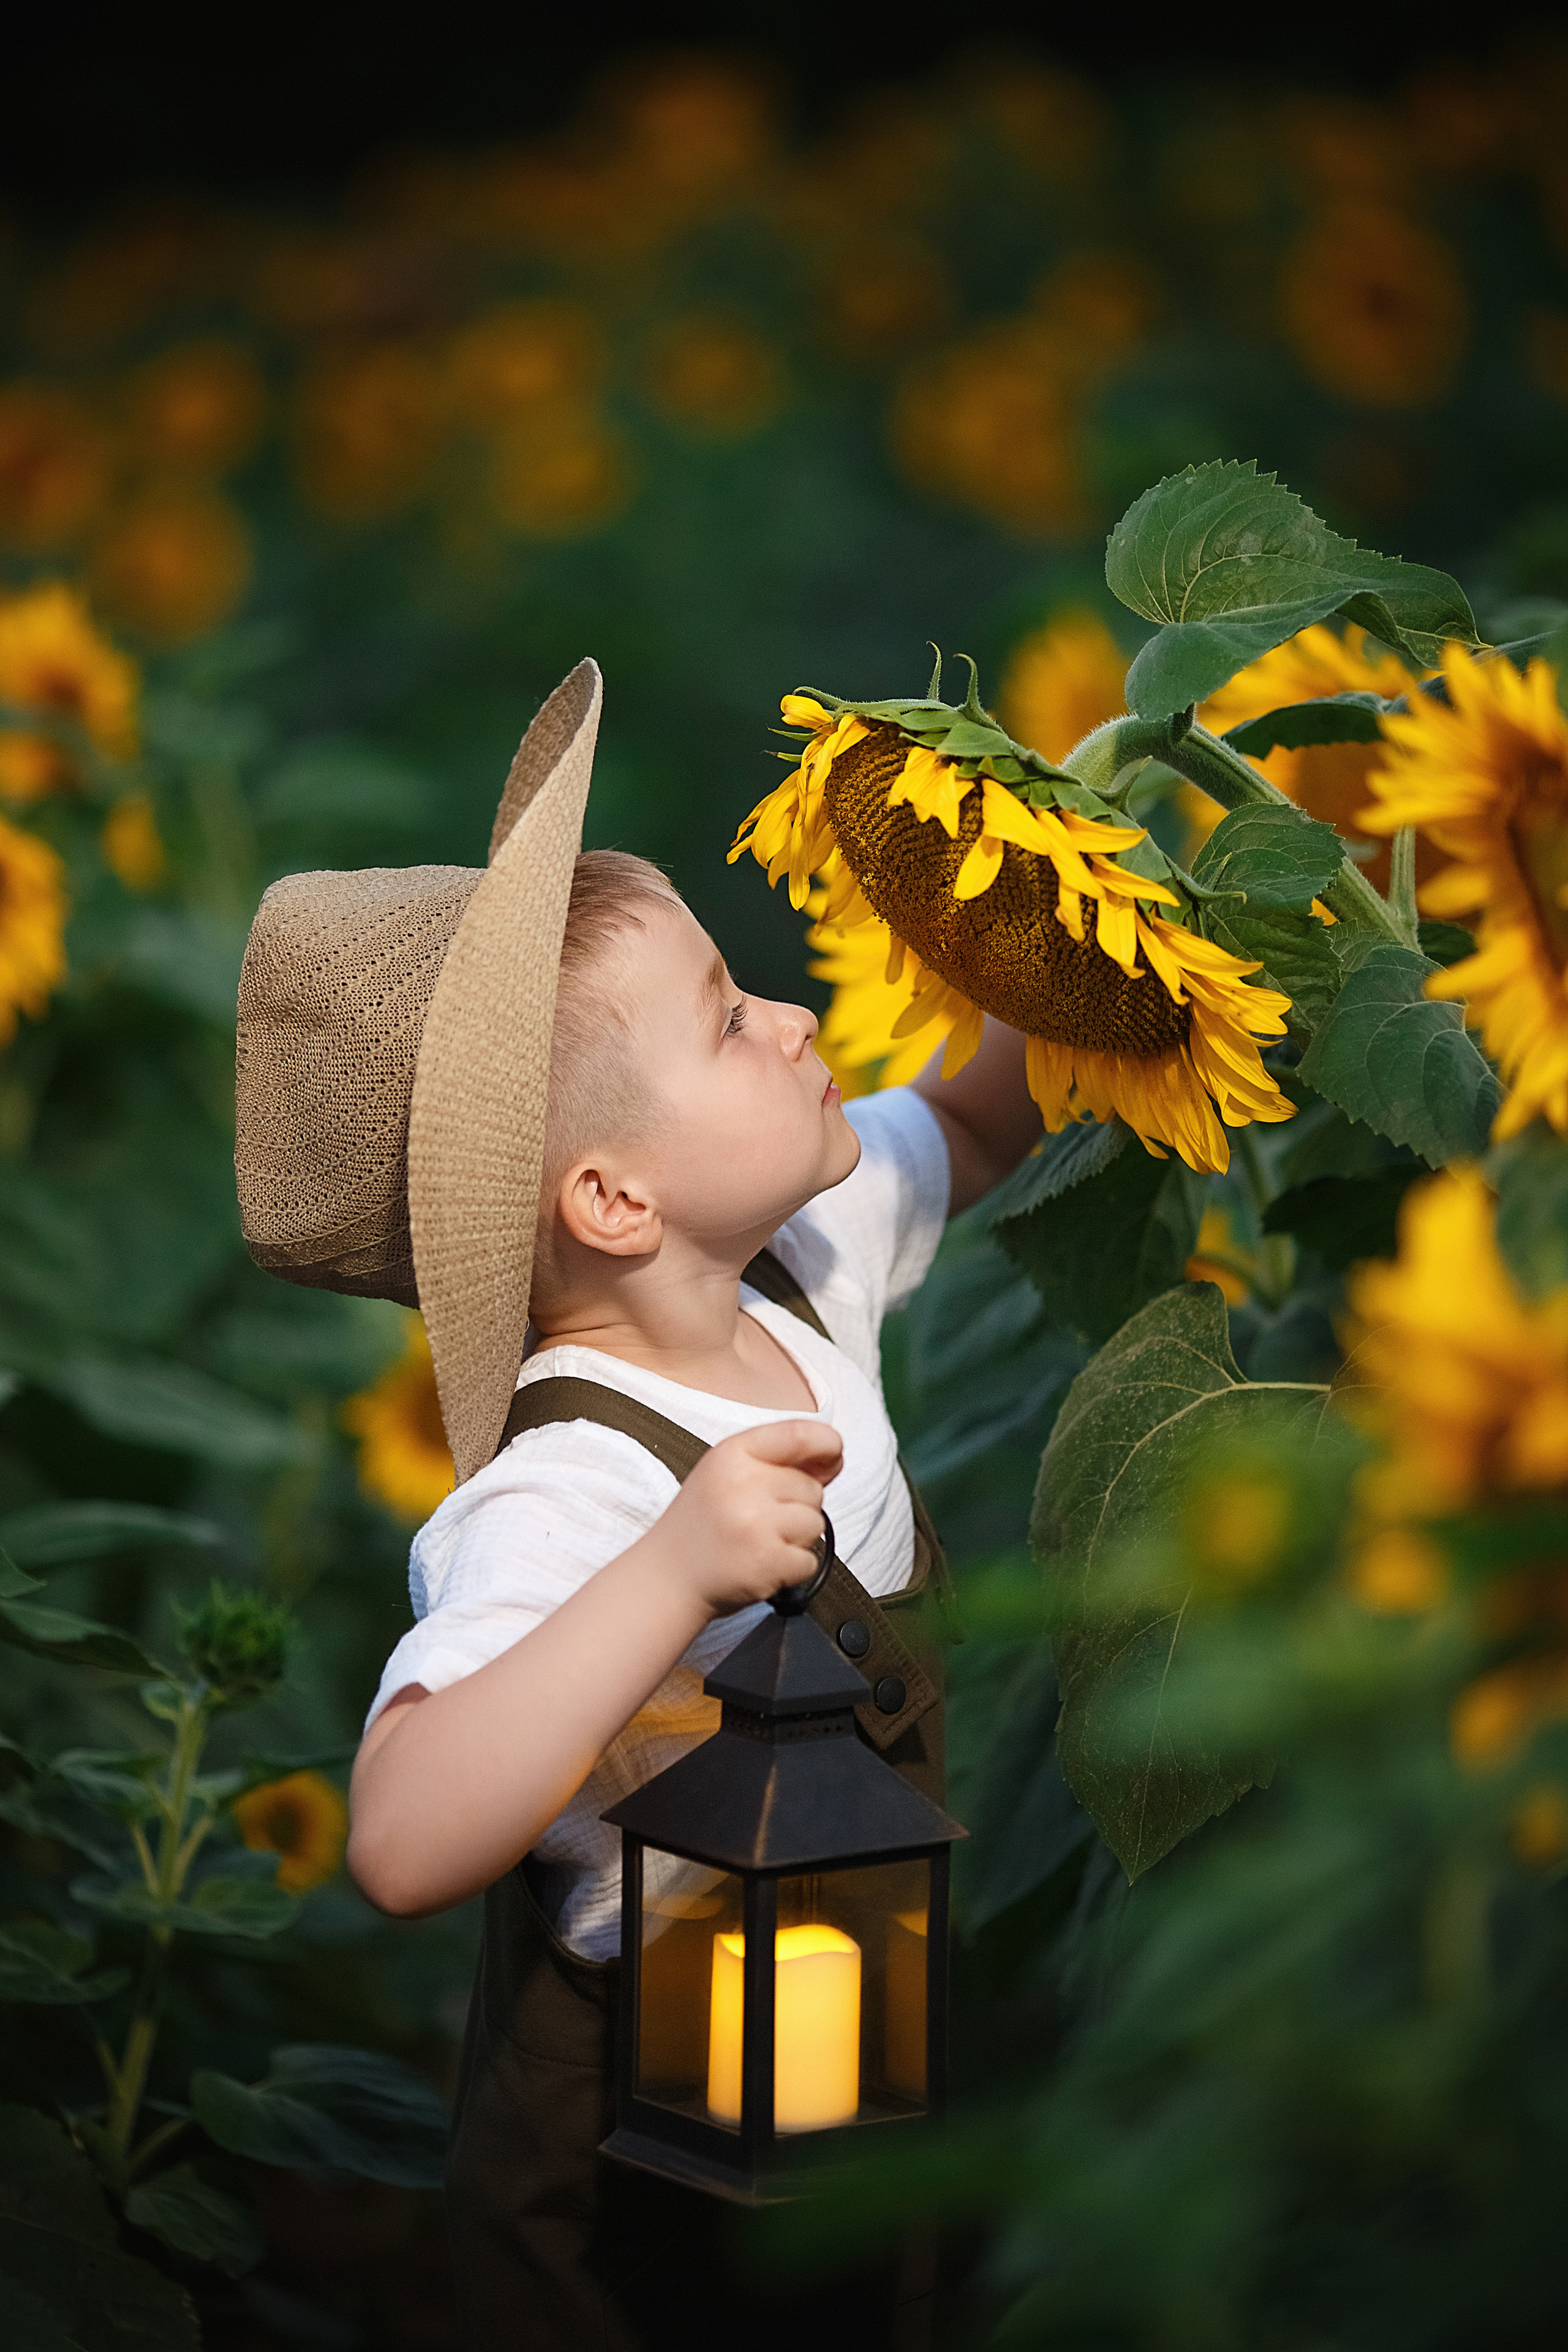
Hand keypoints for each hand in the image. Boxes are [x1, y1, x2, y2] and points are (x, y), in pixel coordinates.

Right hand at [656, 1420, 842, 1618]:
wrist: (668, 1577)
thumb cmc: (704, 1523)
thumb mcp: (728, 1473)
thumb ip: (778, 1461)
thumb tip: (834, 1458)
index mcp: (732, 1453)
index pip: (799, 1434)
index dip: (827, 1444)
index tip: (833, 1456)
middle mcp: (743, 1484)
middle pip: (812, 1489)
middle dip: (796, 1507)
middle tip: (757, 1522)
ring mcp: (755, 1524)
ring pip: (816, 1524)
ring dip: (796, 1539)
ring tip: (759, 1543)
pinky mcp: (767, 1562)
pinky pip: (810, 1560)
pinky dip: (792, 1569)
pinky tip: (761, 1565)